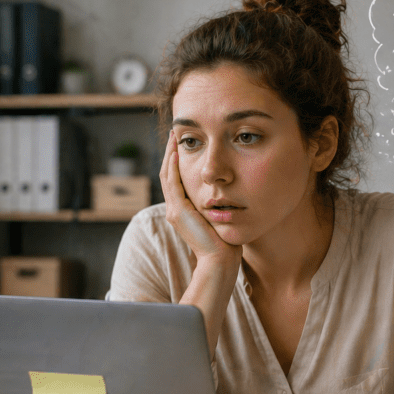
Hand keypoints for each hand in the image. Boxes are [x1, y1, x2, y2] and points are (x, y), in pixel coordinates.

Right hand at [160, 131, 240, 265]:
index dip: (177, 161)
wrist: (220, 260)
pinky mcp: (178, 211)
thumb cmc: (225, 242)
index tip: (183, 144)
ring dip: (170, 154)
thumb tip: (226, 193)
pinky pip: (172, 183)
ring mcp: (174, 211)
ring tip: (174, 137)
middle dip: (171, 152)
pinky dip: (174, 167)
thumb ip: (217, 206)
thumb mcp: (219, 218)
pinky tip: (178, 152)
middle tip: (175, 133)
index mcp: (182, 211)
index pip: (175, 180)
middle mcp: (174, 210)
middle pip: (167, 174)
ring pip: (167, 175)